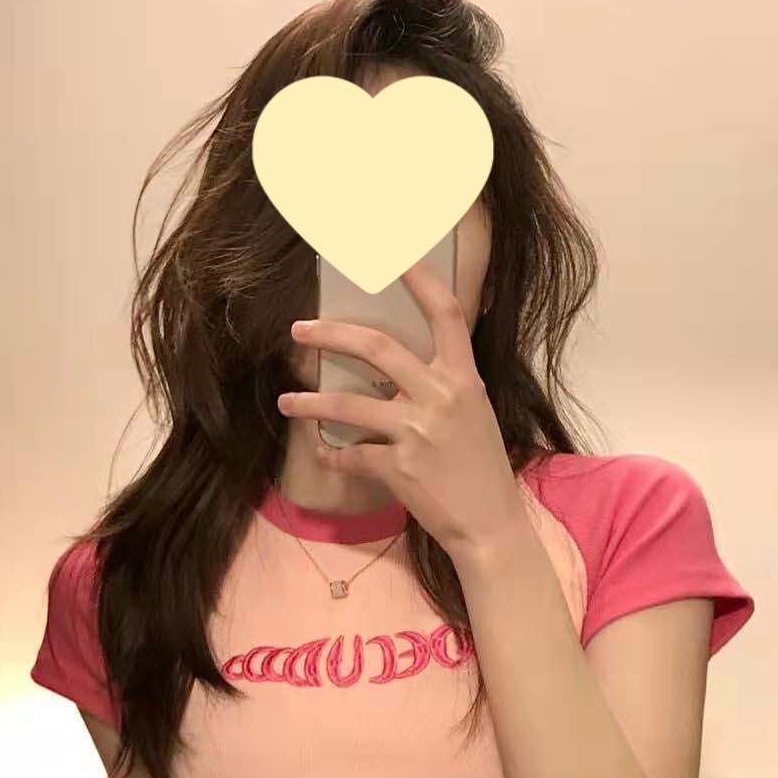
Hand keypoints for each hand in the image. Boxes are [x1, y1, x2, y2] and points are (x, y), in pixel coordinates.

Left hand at [275, 256, 527, 560]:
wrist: (490, 526)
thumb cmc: (481, 470)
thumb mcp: (474, 414)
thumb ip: (441, 386)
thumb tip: (394, 369)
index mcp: (464, 378)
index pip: (444, 313)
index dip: (418, 278)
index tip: (392, 251)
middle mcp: (440, 397)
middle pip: (376, 347)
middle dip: (330, 334)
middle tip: (299, 329)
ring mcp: (417, 432)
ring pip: (347, 405)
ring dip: (310, 403)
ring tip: (287, 402)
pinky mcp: (398, 468)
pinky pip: (350, 455)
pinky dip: (332, 455)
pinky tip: (325, 454)